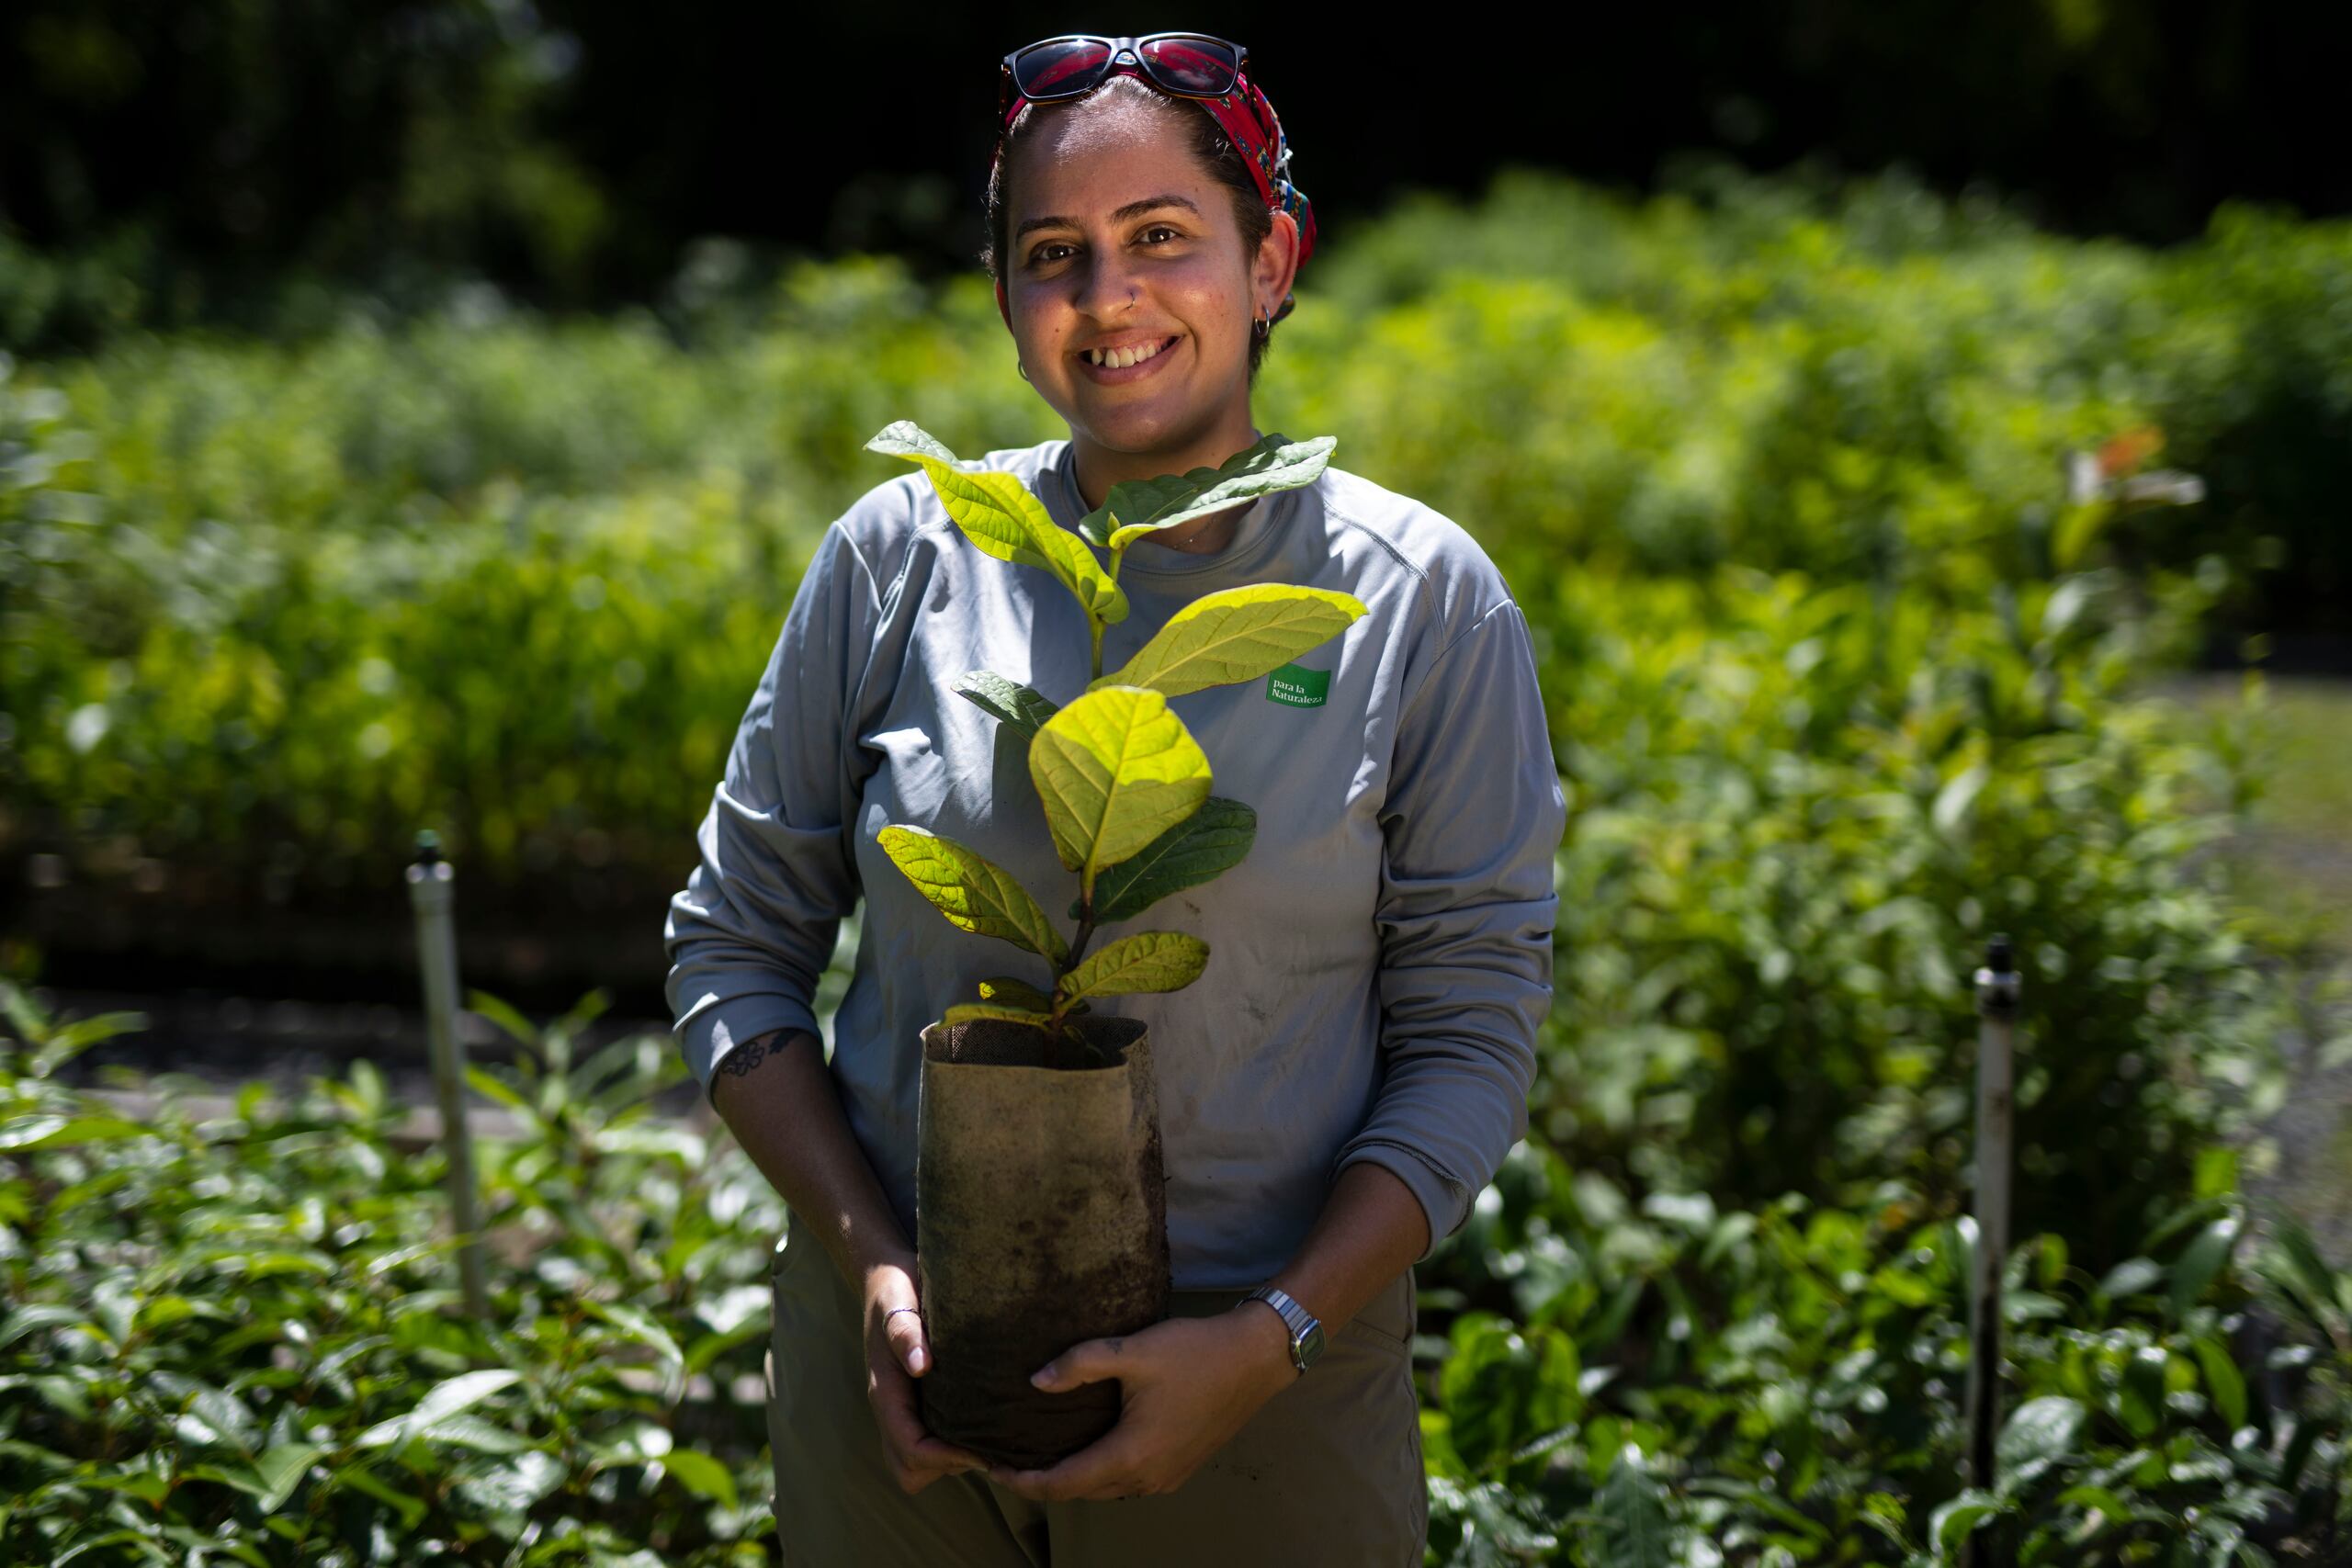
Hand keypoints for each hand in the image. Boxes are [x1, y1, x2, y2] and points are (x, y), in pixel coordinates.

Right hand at [861, 1253, 989, 1493]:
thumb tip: (921, 1365)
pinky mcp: (916, 1404)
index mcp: (887, 1392)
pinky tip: (984, 1423)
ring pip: (918, 1464)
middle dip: (945, 1467)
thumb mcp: (899, 1303)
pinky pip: (928, 1444)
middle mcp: (893, 1408)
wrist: (885, 1277)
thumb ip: (905, 1333)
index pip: (911, 1448)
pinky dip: (951, 1448)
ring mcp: (903, 1409)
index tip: (984, 1447)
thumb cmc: (895, 1289)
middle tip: (986, 1446)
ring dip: (950, 1461)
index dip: (946, 1457)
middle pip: (909, 1470)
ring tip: (990, 1438)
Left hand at [988, 1306, 1297, 1501]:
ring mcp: (1166, 1477)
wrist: (1256, 1358)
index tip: (989, 1467)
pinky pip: (1127, 1482)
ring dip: (1071, 1479)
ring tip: (1040, 1454)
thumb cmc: (1195, 1352)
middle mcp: (1146, 1478)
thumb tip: (1035, 1382)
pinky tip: (1088, 1447)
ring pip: (1104, 1490)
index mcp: (1130, 1454)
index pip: (1061, 1483)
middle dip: (1040, 1481)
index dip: (1021, 1480)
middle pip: (1079, 1492)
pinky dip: (1099, 1473)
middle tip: (1005, 1460)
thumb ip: (1080, 1364)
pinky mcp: (1179, 1468)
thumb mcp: (1133, 1350)